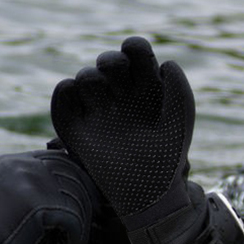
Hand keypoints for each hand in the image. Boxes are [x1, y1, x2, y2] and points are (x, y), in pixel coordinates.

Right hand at [0, 149, 101, 243]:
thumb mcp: (8, 202)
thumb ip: (33, 188)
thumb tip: (78, 186)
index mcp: (10, 161)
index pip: (59, 159)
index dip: (75, 183)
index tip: (78, 209)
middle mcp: (20, 164)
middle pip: (73, 175)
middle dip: (82, 205)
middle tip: (75, 233)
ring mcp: (29, 182)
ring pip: (77, 198)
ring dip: (78, 227)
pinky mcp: (38, 204)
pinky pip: (74, 219)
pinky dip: (73, 241)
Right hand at [52, 37, 238, 243]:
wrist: (147, 195)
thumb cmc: (167, 159)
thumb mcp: (180, 121)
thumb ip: (180, 88)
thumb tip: (167, 63)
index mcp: (146, 89)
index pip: (136, 53)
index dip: (134, 48)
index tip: (136, 57)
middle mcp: (120, 96)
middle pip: (109, 61)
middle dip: (111, 62)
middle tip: (118, 78)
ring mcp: (97, 110)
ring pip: (87, 76)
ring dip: (91, 77)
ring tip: (103, 102)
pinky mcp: (75, 126)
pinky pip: (63, 96)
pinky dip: (65, 90)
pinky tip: (79, 98)